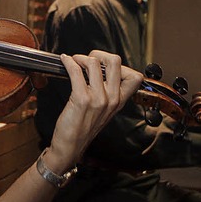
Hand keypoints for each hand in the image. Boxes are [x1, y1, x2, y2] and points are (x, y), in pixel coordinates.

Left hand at [44, 50, 142, 173]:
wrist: (70, 146)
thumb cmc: (83, 127)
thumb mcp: (103, 110)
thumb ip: (107, 92)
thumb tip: (100, 69)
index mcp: (119, 101)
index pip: (135, 76)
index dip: (120, 65)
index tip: (104, 65)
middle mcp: (112, 99)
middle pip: (115, 61)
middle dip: (98, 54)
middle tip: (87, 60)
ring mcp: (98, 99)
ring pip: (94, 63)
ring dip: (80, 57)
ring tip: (74, 61)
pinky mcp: (82, 99)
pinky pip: (76, 71)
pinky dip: (69, 62)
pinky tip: (65, 62)